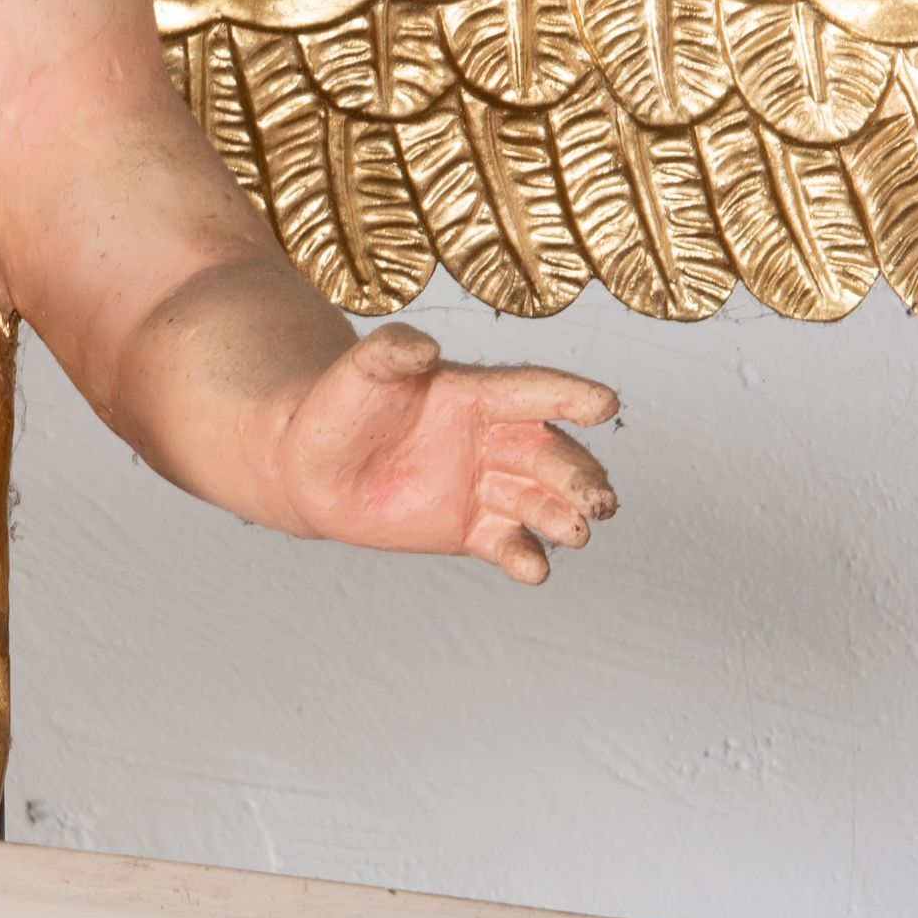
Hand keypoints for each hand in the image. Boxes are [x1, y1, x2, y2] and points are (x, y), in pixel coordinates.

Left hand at [270, 324, 617, 583]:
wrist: (311, 466)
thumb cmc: (340, 405)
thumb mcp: (361, 371)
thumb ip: (391, 351)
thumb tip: (425, 347)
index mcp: (477, 394)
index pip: (533, 392)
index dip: (569, 396)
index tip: (606, 404)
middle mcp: (493, 440)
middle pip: (550, 455)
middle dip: (580, 476)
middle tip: (600, 500)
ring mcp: (485, 486)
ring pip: (540, 502)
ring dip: (565, 517)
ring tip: (579, 532)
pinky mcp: (470, 528)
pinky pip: (507, 543)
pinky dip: (524, 557)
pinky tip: (534, 570)